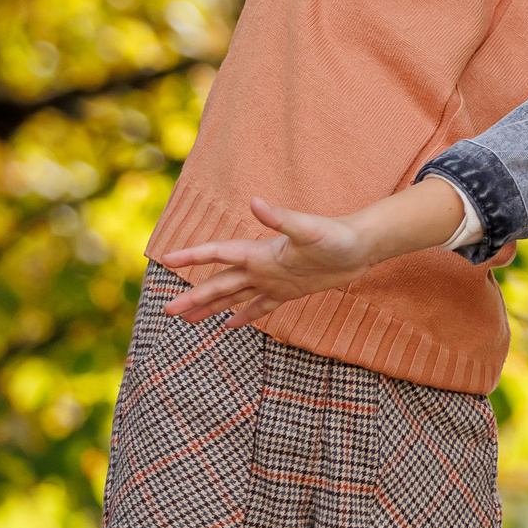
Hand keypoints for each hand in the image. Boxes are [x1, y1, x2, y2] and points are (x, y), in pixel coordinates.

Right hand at [159, 196, 381, 324]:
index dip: (192, 256)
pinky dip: (244, 316)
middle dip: (194, 296)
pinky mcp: (288, 292)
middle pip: (220, 282)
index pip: (218, 253)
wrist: (361, 246)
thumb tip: (254, 202)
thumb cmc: (337, 235)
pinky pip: (260, 307)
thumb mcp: (308, 229)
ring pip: (234, 296)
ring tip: (187, 319)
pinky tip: (228, 325)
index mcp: (260, 252)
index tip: (166, 258)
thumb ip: (280, 218)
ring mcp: (274, 280)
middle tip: (168, 310)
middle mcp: (261, 266)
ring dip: (211, 307)